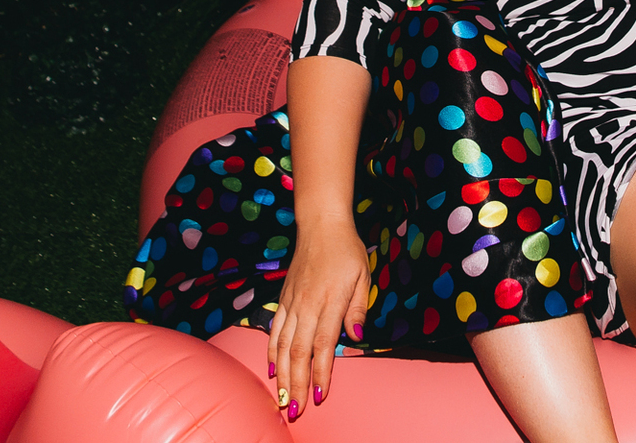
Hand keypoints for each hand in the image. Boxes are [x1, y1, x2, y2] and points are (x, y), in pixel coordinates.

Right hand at [267, 217, 369, 420]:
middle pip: (299, 352)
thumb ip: (358, 307)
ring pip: (283, 346)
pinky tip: (273, 370)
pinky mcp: (284, 299)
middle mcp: (307, 305)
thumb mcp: (363, 275)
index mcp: (330, 301)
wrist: (321, 225)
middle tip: (296, 411)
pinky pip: (275, 330)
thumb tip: (355, 335)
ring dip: (283, 375)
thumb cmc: (347, 251)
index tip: (320, 396)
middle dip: (298, 385)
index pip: (323, 345)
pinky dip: (272, 352)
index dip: (321, 373)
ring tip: (282, 399)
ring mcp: (292, 303)